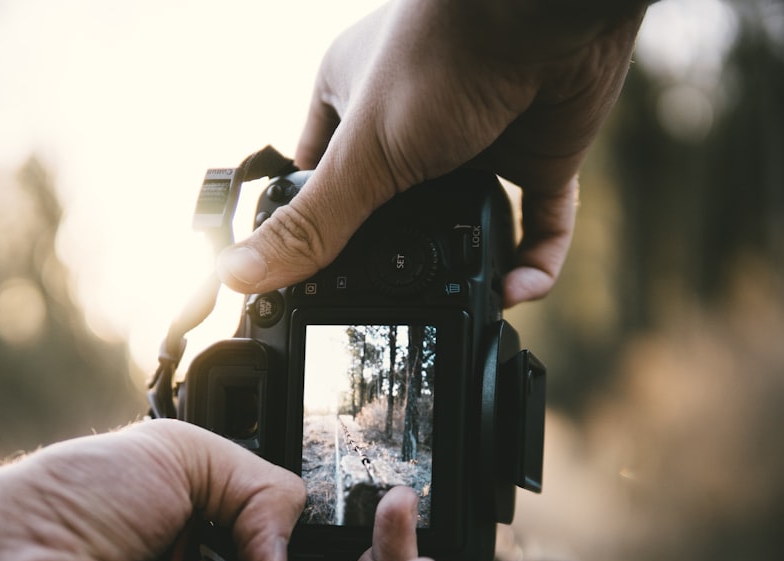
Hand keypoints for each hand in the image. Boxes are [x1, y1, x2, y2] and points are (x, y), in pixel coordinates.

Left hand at [0, 422, 514, 560]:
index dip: (391, 543)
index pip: (336, 559)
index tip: (428, 513)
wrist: (8, 559)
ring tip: (423, 552)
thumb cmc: (75, 503)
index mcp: (238, 555)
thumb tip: (300, 545)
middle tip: (424, 526)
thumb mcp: (192, 455)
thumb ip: (269, 488)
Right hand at [217, 0, 647, 306]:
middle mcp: (413, 125)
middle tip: (389, 307)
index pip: (315, 178)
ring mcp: (478, 144)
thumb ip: (311, 224)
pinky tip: (517, 287)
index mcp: (352, 104)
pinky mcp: (537, 157)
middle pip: (393, 211)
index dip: (309, 228)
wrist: (544, 12)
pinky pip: (538, 224)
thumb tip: (239, 275)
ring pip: (466, 224)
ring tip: (460, 304)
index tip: (306, 285)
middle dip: (395, 259)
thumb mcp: (362, 155)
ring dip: (467, 268)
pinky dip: (532, 261)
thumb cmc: (443, 55)